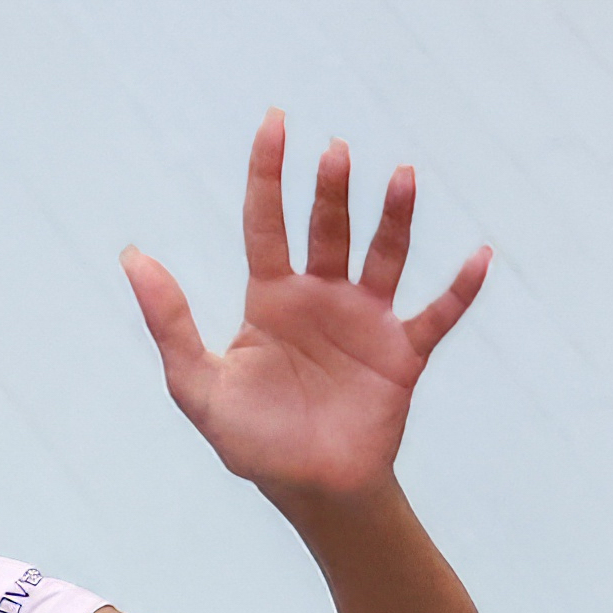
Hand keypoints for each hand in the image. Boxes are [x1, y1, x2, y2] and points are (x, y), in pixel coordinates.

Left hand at [122, 115, 490, 507]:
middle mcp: (321, 297)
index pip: (267, 220)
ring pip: (384, 255)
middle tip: (335, 152)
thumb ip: (170, 322)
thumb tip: (133, 257)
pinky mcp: (403, 354)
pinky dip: (460, 288)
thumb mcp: (198, 385)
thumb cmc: (253, 441)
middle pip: (328, 229)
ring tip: (402, 177)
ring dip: (394, 218)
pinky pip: (437, 314)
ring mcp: (366, 321)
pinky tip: (479, 256)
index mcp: (271, 298)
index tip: (276, 121)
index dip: (269, 172)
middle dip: (331, 190)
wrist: (311, 492)